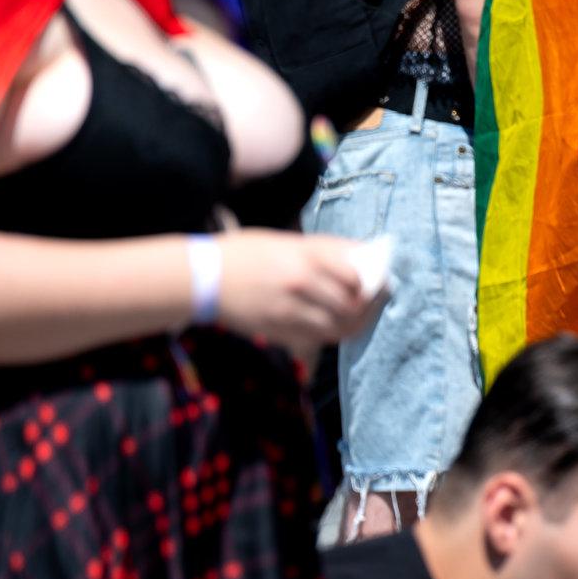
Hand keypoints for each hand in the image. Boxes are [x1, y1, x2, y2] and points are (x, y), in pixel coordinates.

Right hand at [212, 230, 378, 349]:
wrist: (200, 276)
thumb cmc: (246, 252)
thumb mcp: (286, 240)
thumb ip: (325, 249)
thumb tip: (365, 252)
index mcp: (304, 256)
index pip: (355, 275)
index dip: (372, 282)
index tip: (377, 282)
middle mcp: (300, 283)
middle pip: (352, 304)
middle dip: (368, 306)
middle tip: (374, 303)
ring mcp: (289, 310)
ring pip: (338, 326)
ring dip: (353, 323)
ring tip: (356, 316)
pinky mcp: (278, 330)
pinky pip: (317, 338)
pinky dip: (331, 333)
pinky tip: (333, 324)